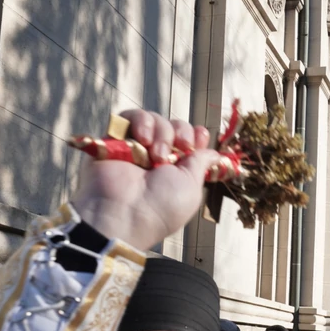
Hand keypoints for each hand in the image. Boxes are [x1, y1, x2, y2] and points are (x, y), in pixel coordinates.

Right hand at [70, 110, 220, 249]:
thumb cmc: (160, 208)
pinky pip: (130, 117)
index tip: (200, 139)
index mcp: (174, 170)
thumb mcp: (191, 186)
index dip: (195, 136)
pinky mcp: (114, 140)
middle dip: (181, 133)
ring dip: (162, 132)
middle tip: (179, 149)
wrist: (124, 213)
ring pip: (154, 120)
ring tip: (156, 155)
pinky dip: (141, 122)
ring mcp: (134, 148)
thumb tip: (215, 154)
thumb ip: (201, 164)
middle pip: (173, 126)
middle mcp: (154, 157)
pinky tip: (143, 140)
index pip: (188, 140)